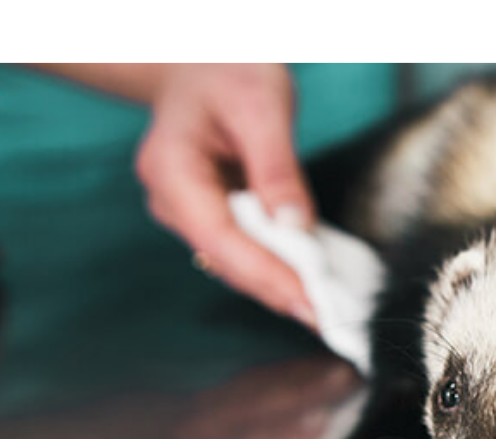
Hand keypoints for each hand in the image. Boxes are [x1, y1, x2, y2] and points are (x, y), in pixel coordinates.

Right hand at [135, 62, 318, 329]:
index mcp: (171, 169)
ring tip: (323, 305)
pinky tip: (308, 278)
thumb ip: (277, 168)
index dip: (265, 275)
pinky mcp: (206, 215)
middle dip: (276, 289)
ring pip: (233, 260)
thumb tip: (295, 227)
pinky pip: (241, 248)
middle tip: (326, 318)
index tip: (307, 302)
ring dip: (277, 282)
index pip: (220, 238)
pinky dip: (274, 262)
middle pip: (226, 259)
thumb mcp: (262, 106)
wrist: (201, 62)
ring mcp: (185, 211)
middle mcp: (169, 199)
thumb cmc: (227, 70)